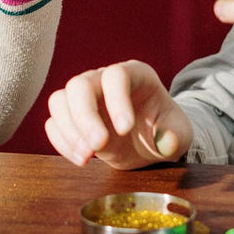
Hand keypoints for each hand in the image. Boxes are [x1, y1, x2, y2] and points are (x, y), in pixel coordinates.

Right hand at [44, 60, 193, 168]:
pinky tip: (82, 159)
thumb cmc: (166, 129)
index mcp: (136, 75)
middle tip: (97, 147)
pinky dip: (62, 142)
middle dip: (85, 117)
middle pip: (80, 85)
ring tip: (88, 157)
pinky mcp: (71, 117)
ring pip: (60, 100)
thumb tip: (166, 141)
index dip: (117, 100)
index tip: (125, 130)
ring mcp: (85, 96)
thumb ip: (176, 136)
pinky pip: (54, 123)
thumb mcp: (180, 134)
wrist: (150, 140)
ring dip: (69, 131)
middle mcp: (105, 79)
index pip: (117, 76)